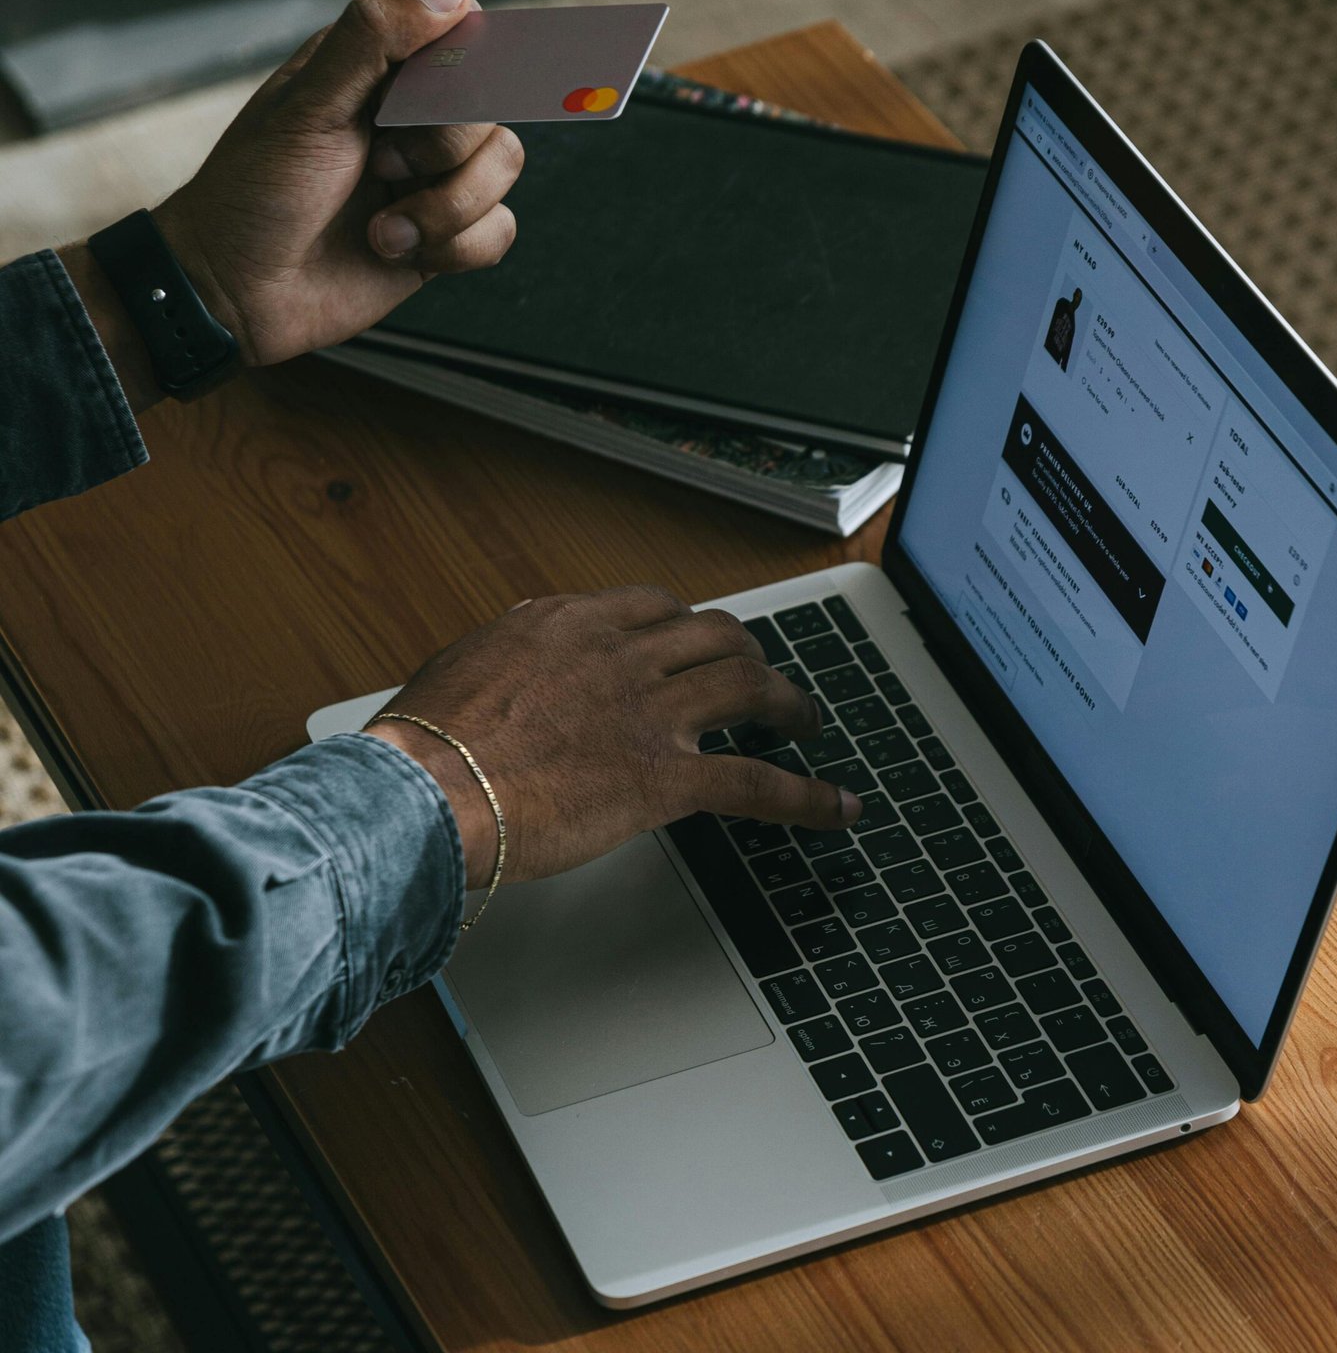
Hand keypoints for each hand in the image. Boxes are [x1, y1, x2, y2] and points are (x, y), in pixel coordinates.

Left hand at [153, 0, 523, 369]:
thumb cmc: (254, 193)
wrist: (240, 293)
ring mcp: (433, 177)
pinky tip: (399, 252)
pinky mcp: (446, 235)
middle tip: (380, 165)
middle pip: (493, 110)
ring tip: (385, 229)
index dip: (468, 68)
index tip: (436, 99)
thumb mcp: (307, 105)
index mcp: (379, 69)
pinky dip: (455, 248)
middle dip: (442, 151)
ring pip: (504, 170)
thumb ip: (374, 39)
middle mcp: (414, 117)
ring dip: (446, 209)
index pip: (465, 37)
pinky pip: (498, 230)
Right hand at [364, 587, 863, 887]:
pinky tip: (836, 807)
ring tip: (804, 719)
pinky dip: (806, 796)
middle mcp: (622, 655)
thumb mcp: (468, 662)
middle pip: (716, 634)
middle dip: (748, 652)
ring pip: (748, 685)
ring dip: (787, 700)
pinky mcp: (665, 778)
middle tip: (761, 674)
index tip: (698, 639)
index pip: (657, 606)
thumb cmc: (428, 741)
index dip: (690, 623)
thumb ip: (513, 648)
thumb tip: (522, 649)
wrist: (423, 792)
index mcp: (573, 624)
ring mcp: (650, 713)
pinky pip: (756, 782)